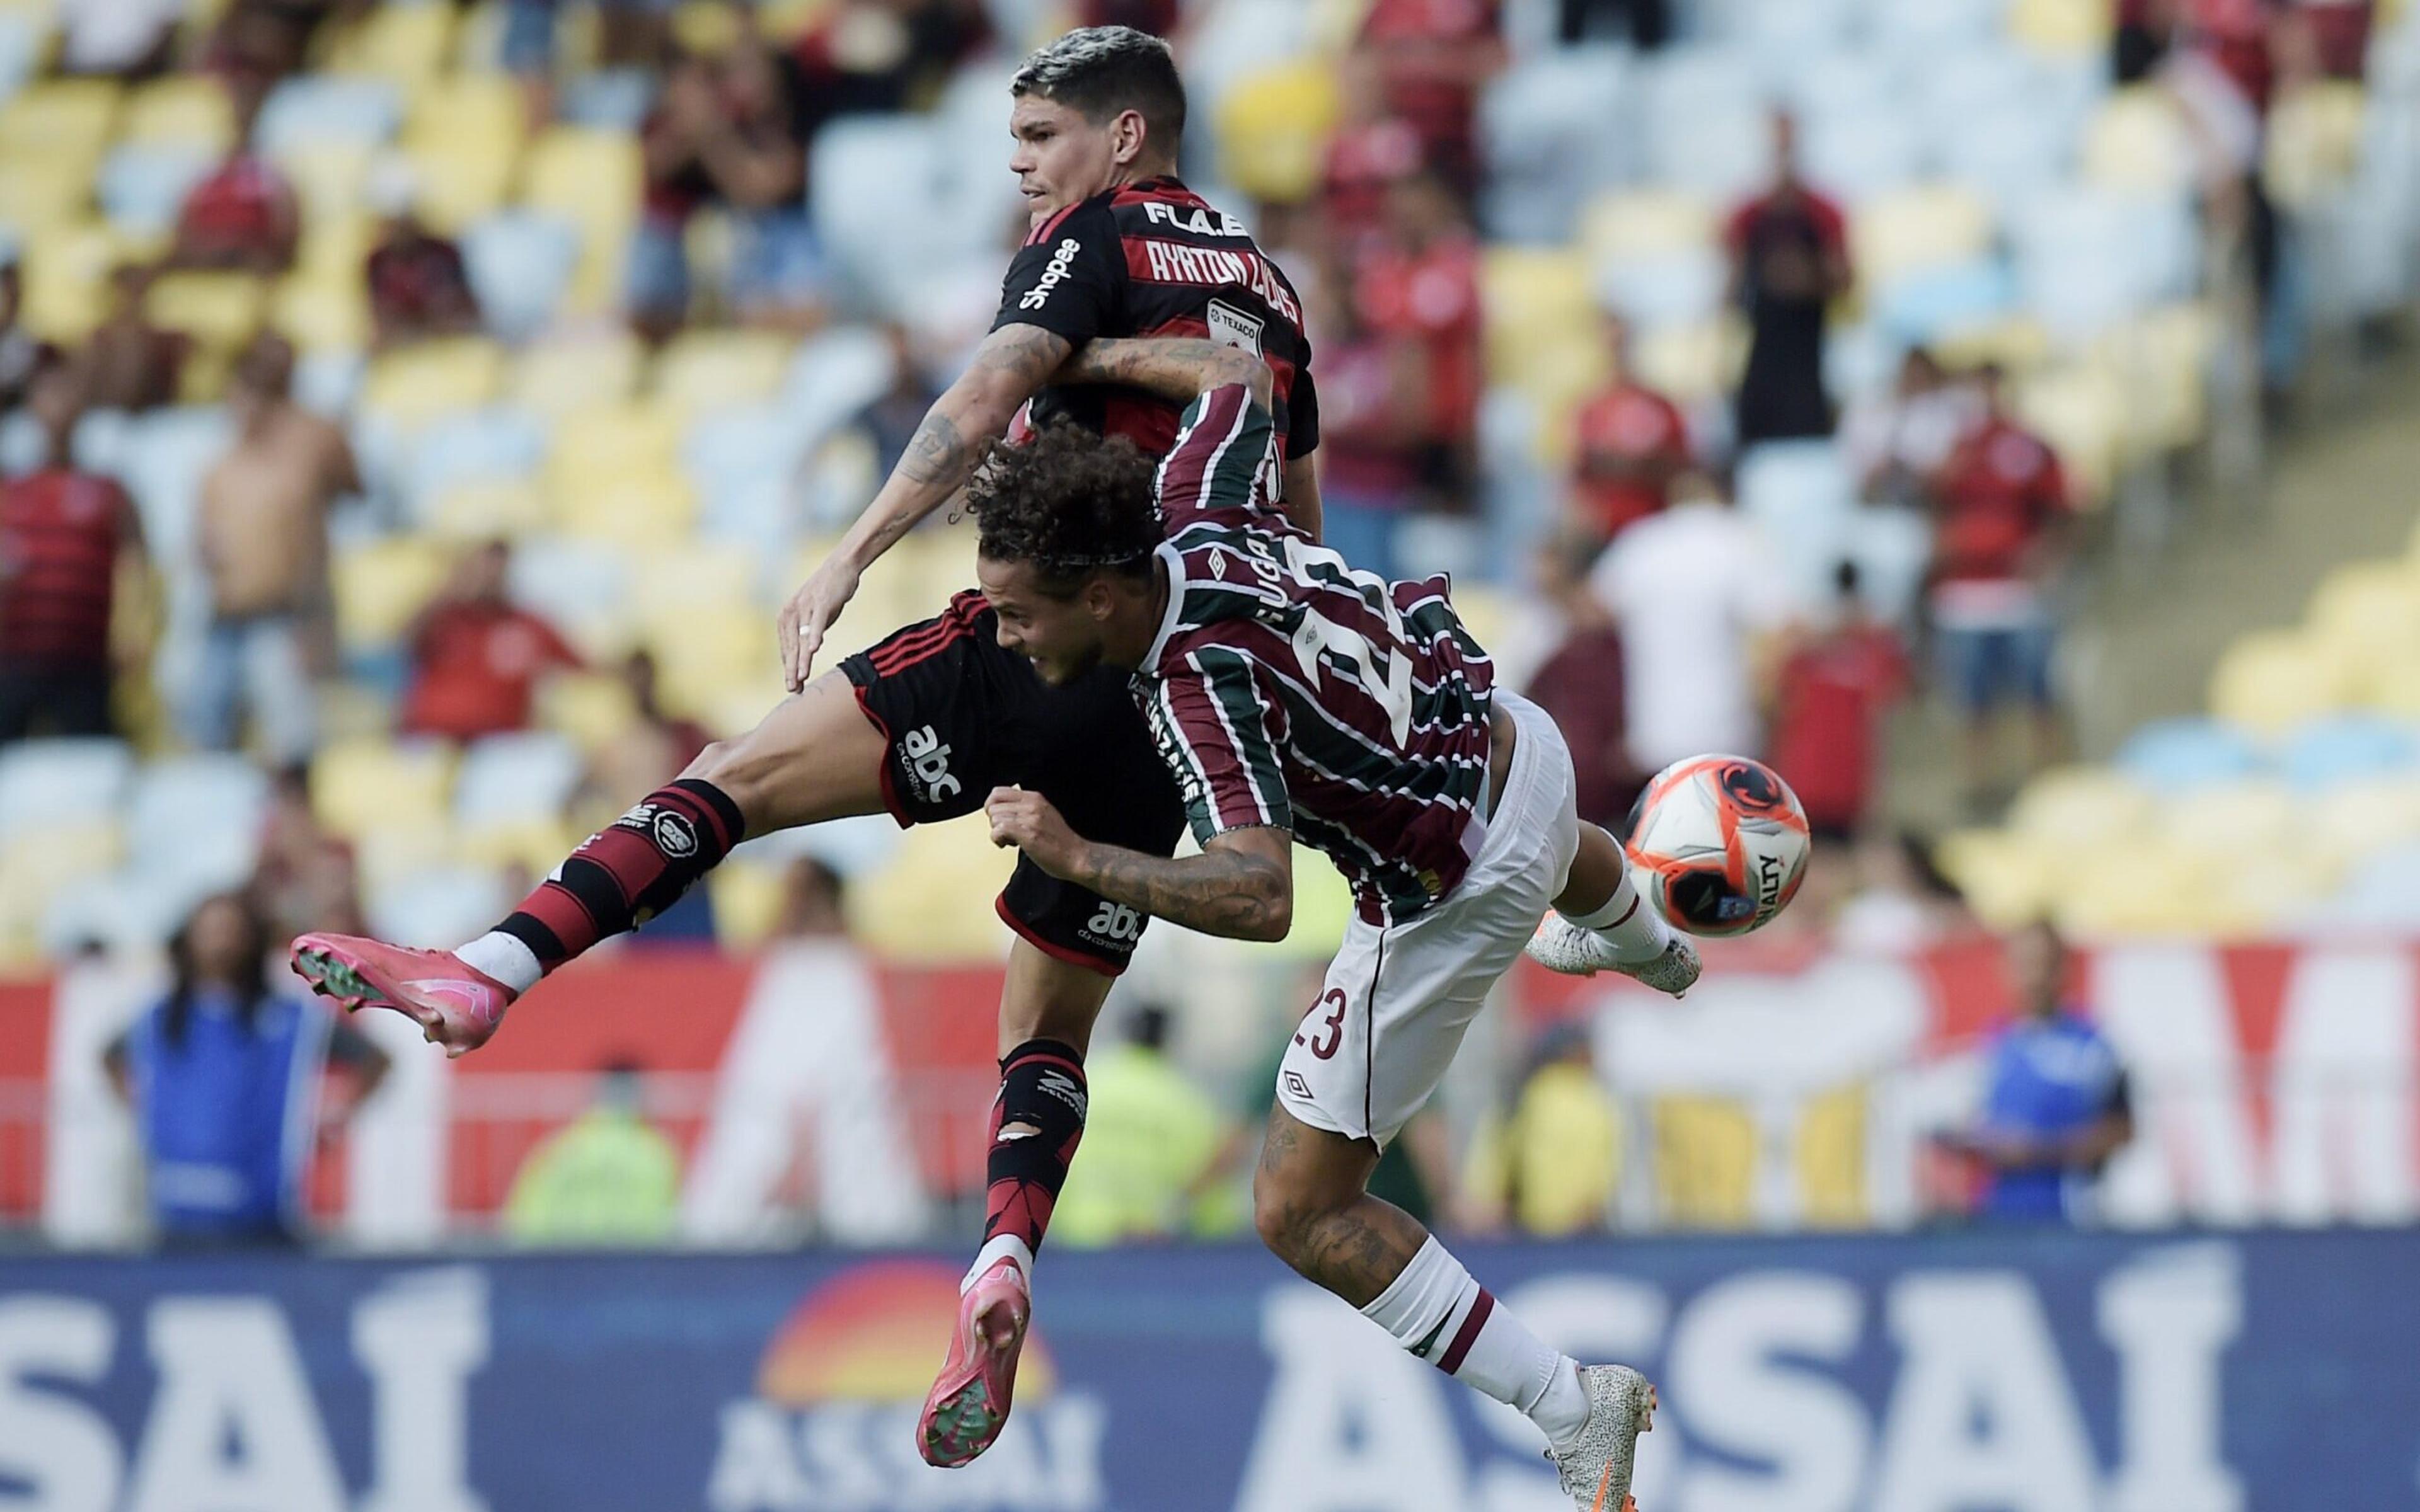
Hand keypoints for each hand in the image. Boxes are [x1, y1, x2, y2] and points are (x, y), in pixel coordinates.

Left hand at [778, 554, 862, 690]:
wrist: (840, 567)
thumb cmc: (827, 594)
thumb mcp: (813, 617)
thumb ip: (807, 634)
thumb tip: (805, 654)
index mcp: (786, 618)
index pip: (787, 649)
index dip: (790, 668)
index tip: (794, 687)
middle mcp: (791, 613)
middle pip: (791, 647)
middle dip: (792, 669)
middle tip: (793, 688)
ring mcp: (806, 607)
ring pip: (802, 638)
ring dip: (802, 658)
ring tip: (801, 677)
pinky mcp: (821, 602)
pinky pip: (817, 622)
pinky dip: (815, 635)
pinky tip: (814, 649)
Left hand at [985, 786, 1084, 878]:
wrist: (1077, 856)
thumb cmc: (1061, 841)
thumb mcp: (1045, 814)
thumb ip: (1026, 808)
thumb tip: (1004, 811)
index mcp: (1035, 798)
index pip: (998, 792)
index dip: (991, 806)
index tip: (997, 819)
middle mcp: (1032, 805)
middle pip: (993, 806)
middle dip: (994, 822)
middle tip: (1006, 832)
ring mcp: (1030, 819)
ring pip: (994, 819)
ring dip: (998, 832)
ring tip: (1012, 840)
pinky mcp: (1028, 834)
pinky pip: (999, 830)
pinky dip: (998, 840)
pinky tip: (1009, 845)